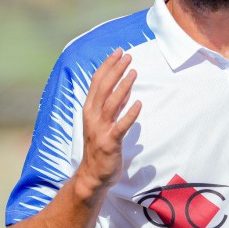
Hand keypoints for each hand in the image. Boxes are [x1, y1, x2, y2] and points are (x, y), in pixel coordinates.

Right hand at [77, 49, 141, 192]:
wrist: (92, 175)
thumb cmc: (99, 146)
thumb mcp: (104, 121)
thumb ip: (113, 105)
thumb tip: (125, 86)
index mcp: (89, 109)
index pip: (97, 82)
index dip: (107, 65)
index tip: (118, 52)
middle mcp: (92, 116)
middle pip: (103, 88)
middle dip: (115, 70)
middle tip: (128, 56)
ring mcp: (100, 129)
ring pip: (111, 104)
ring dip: (123, 87)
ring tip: (134, 73)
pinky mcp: (110, 142)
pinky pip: (121, 127)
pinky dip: (129, 115)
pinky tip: (139, 104)